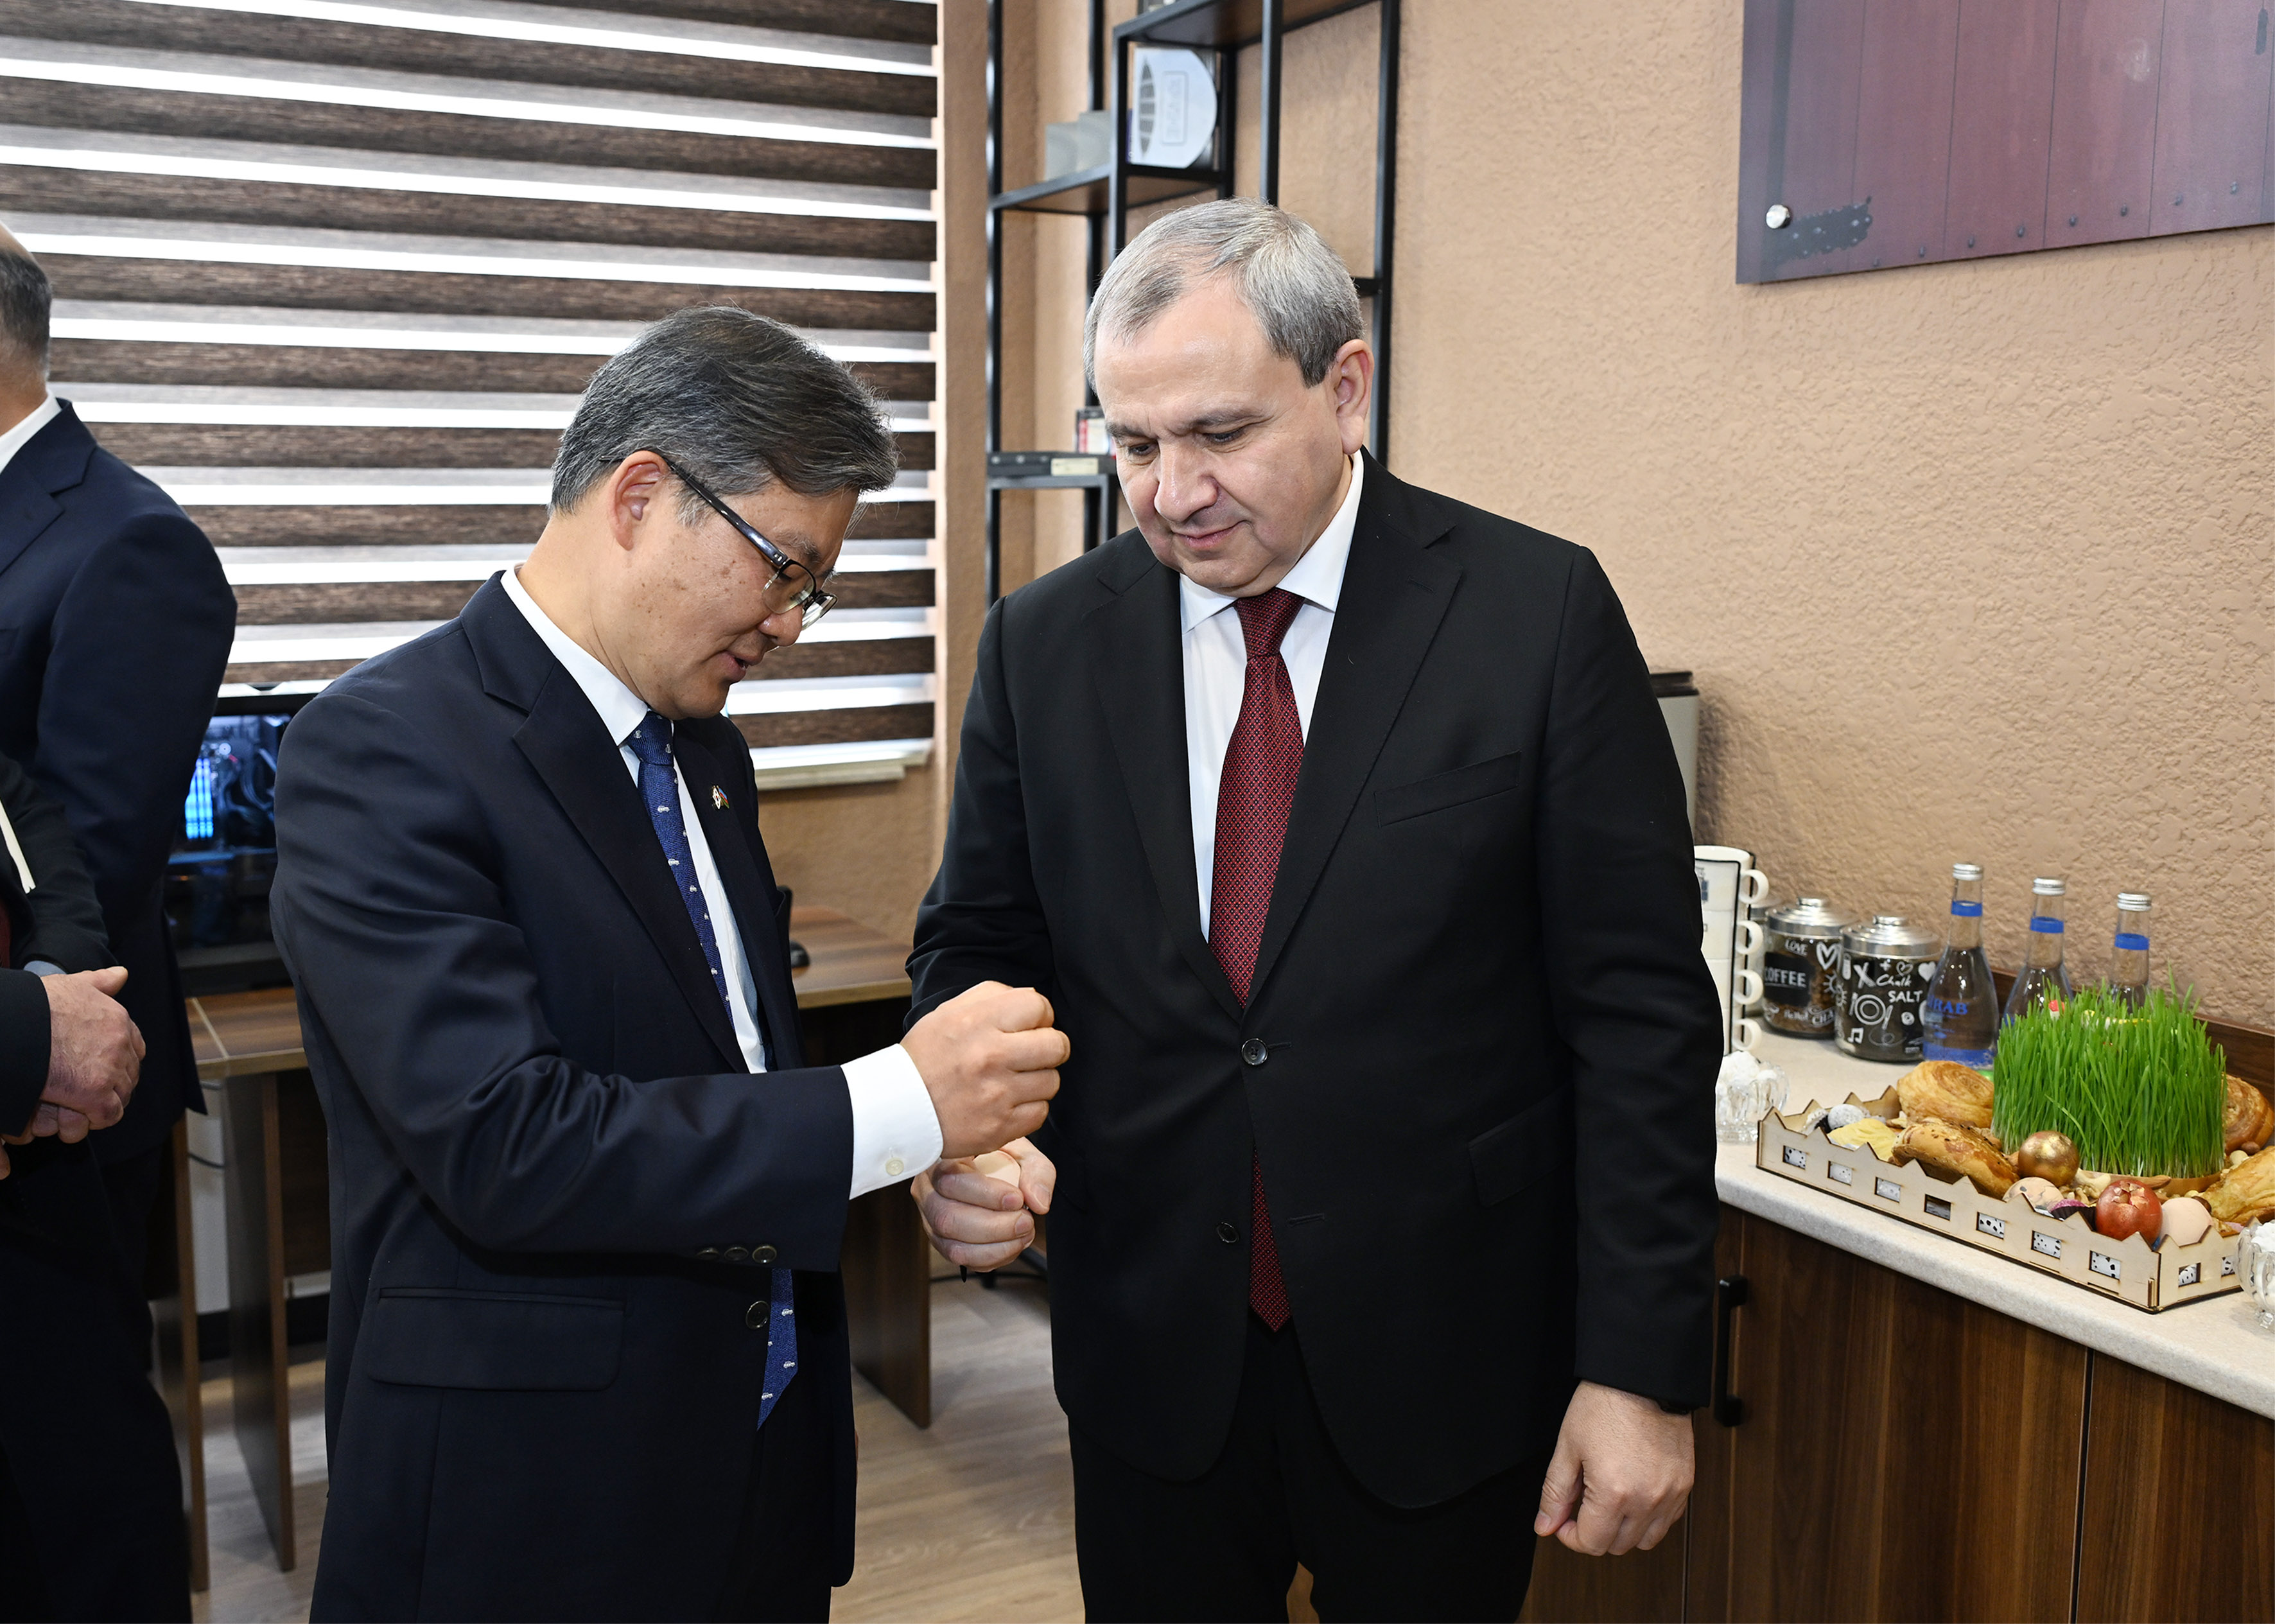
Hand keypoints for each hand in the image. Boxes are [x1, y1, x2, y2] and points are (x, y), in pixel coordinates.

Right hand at [41, 966, 142, 1134]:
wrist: (12, 1024)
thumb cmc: (35, 1005)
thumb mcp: (72, 985)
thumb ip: (100, 982)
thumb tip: (122, 975)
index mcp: (118, 1019)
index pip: (135, 1047)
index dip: (119, 1061)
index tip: (101, 1068)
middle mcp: (120, 1043)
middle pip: (129, 1074)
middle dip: (112, 1084)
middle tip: (87, 1091)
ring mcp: (109, 1069)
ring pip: (121, 1096)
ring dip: (103, 1103)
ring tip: (79, 1104)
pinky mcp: (93, 1094)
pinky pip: (108, 1115)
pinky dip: (96, 1118)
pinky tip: (78, 1114)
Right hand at [900, 982, 1065, 1157]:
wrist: (897, 1109)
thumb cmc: (926, 1057)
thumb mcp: (948, 1013)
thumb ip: (992, 995)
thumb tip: (1033, 999)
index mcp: (977, 1022)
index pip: (1039, 1006)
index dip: (1039, 1016)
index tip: (1027, 1027)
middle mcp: (990, 1056)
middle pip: (1057, 1045)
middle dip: (1048, 1047)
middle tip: (1030, 1054)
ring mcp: (997, 1095)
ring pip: (1052, 1081)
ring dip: (1037, 1080)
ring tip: (1013, 1080)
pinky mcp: (1000, 1127)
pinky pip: (1041, 1113)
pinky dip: (1028, 1108)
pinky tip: (1007, 1103)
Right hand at [912, 1137, 1054, 1269]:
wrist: (996, 1174)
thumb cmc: (1001, 1158)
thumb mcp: (1023, 1152)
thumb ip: (1036, 1171)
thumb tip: (1037, 1202)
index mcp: (941, 1161)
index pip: (951, 1180)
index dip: (985, 1194)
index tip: (1017, 1198)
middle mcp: (928, 1192)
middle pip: (948, 1219)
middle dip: (994, 1227)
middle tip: (1025, 1221)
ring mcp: (931, 1221)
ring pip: (953, 1247)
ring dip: (995, 1247)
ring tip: (1023, 1235)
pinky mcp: (943, 1242)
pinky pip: (962, 1261)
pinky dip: (993, 1259)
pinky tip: (1012, 1244)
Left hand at [1534, 1381, 1694, 1555]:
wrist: (1641, 1377)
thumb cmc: (1603, 1405)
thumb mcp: (1568, 1447)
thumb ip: (1555, 1493)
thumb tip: (1545, 1526)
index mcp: (1613, 1493)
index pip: (1591, 1543)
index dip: (1570, 1536)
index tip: (1564, 1519)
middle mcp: (1646, 1500)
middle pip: (1618, 1546)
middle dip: (1594, 1533)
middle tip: (1582, 1507)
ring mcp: (1670, 1494)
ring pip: (1646, 1540)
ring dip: (1624, 1530)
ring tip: (1609, 1502)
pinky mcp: (1685, 1484)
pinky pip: (1668, 1520)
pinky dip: (1650, 1518)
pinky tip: (1634, 1495)